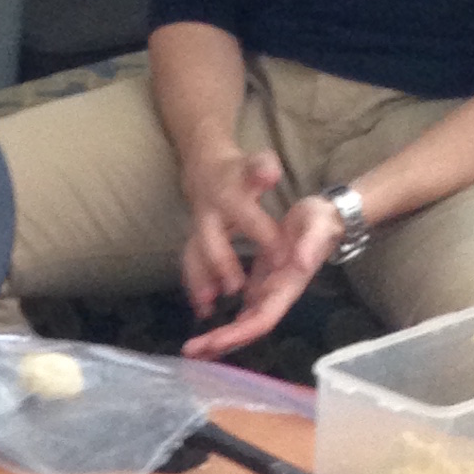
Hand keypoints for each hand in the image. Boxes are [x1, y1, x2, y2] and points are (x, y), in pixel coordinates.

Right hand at [179, 142, 287, 323]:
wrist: (205, 172)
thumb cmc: (240, 173)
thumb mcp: (255, 163)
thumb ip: (262, 168)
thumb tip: (270, 173)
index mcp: (228, 196)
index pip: (247, 216)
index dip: (263, 234)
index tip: (283, 258)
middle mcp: (208, 215)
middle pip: (210, 240)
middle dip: (221, 263)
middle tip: (236, 287)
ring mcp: (196, 231)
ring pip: (194, 257)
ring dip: (200, 282)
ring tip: (208, 307)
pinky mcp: (192, 245)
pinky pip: (190, 267)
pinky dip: (194, 288)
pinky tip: (203, 310)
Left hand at [182, 194, 342, 359]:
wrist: (324, 219)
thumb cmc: (321, 222)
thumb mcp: (319, 227)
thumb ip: (312, 245)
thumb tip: (301, 262)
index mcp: (288, 288)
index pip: (263, 319)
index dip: (240, 333)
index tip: (214, 342)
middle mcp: (276, 297)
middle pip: (248, 329)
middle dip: (221, 342)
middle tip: (190, 352)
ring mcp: (268, 293)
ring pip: (242, 324)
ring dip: (218, 339)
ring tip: (192, 352)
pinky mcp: (260, 285)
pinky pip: (241, 312)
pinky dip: (224, 325)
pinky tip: (206, 335)